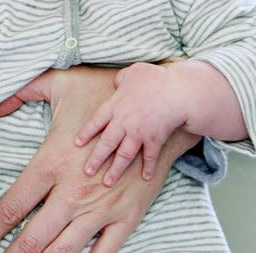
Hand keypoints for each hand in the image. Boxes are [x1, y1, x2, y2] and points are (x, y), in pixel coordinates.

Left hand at [0, 67, 200, 252]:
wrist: (155, 109)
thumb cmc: (102, 93)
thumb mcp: (57, 82)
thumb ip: (20, 91)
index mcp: (52, 163)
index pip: (13, 206)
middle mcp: (74, 191)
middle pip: (34, 236)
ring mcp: (102, 208)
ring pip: (65, 249)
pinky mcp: (127, 216)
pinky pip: (105, 251)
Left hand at [75, 63, 186, 185]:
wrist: (178, 91)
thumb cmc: (155, 78)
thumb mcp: (133, 72)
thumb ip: (121, 79)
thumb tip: (117, 83)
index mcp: (115, 105)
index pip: (96, 121)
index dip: (86, 133)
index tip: (77, 144)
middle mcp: (124, 121)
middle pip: (106, 143)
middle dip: (96, 159)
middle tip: (87, 172)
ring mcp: (139, 133)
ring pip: (123, 155)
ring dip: (115, 170)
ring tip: (107, 182)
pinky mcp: (155, 139)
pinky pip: (150, 156)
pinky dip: (148, 167)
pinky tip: (146, 177)